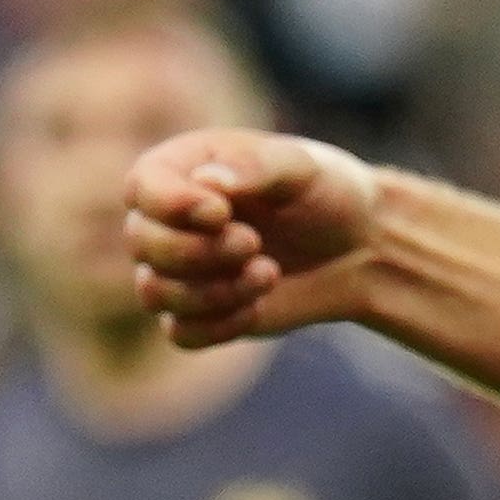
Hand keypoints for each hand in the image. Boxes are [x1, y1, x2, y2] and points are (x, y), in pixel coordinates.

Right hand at [125, 130, 384, 346]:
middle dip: (197, 251)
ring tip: (267, 273)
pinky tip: (259, 304)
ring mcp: (180, 269)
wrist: (358, 246)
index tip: (222, 211)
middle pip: (142, 244)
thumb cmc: (326, 192)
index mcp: (184, 168)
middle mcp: (171, 219)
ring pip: (155, 293)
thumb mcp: (301, 167)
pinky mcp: (198, 312)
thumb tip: (207, 183)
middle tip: (254, 243)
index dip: (171, 205)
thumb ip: (255, 168)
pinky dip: (221, 324)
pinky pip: (181, 333)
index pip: (142, 187)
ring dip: (213, 290)